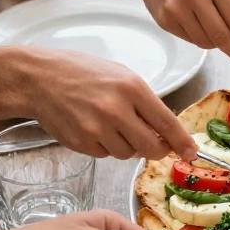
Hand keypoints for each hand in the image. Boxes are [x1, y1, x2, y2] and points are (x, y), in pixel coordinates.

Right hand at [14, 46, 196, 159]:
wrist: (38, 78)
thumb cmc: (82, 73)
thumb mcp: (121, 75)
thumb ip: (146, 102)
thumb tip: (168, 132)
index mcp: (132, 88)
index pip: (167, 123)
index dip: (182, 143)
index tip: (191, 153)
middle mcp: (117, 110)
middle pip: (152, 148)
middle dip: (157, 150)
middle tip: (153, 143)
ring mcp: (97, 129)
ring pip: (128, 154)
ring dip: (127, 146)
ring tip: (111, 124)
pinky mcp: (82, 143)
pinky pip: (106, 156)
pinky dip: (105, 147)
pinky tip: (93, 128)